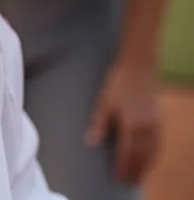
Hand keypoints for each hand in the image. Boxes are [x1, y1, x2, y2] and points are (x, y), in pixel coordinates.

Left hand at [85, 62, 160, 185]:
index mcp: (131, 124)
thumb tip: (90, 143)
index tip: (118, 178)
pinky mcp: (158, 120)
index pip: (127, 152)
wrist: (139, 68)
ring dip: (146, 166)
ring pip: (152, 152)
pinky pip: (158, 144)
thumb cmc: (118, 83)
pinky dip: (154, 155)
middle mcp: (146, 128)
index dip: (123, 166)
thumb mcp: (104, 102)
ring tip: (139, 177)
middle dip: (135, 170)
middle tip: (129, 183)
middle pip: (141, 156)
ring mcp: (155, 124)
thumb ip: (99, 124)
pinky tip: (149, 159)